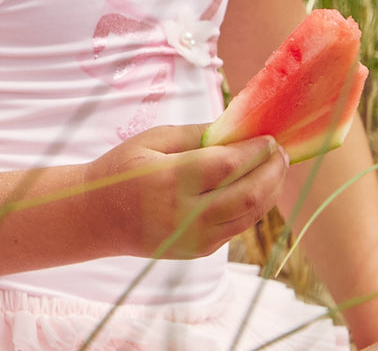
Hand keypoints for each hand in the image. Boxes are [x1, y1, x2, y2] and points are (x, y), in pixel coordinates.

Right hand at [85, 123, 285, 259]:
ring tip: (275, 169)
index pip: (229, 165)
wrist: (97, 216)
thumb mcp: (150, 140)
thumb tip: (235, 128)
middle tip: (280, 153)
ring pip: (250, 216)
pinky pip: (238, 228)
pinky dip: (253, 207)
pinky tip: (255, 188)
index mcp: (171, 180)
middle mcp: (187, 214)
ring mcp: (195, 237)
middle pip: (249, 194)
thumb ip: (194, 134)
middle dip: (273, 171)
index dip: (255, 151)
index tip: (269, 137)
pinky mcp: (199, 250)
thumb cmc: (121, 170)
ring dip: (270, 191)